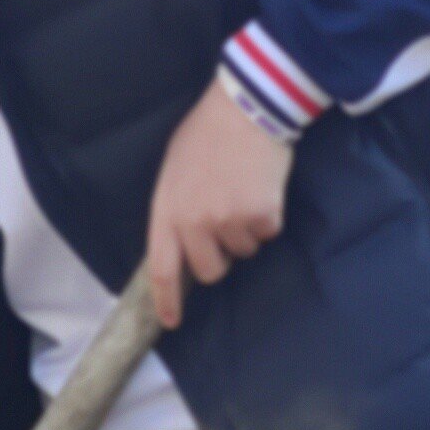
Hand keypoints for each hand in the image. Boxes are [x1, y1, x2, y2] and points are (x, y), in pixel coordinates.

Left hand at [144, 84, 294, 330]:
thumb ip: (174, 210)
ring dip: (246, 229)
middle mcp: (194, 223)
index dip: (167, 300)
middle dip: (220, 257)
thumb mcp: (173, 173)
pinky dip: (268, 215)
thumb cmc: (206, 136)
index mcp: (166, 212)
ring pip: (244, 250)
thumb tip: (180, 243)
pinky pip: (268, 232)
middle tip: (226, 224)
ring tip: (242, 190)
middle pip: (209, 271)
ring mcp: (228, 221)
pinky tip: (260, 186)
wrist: (245, 108)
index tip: (171, 321)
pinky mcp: (261, 215)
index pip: (161, 269)